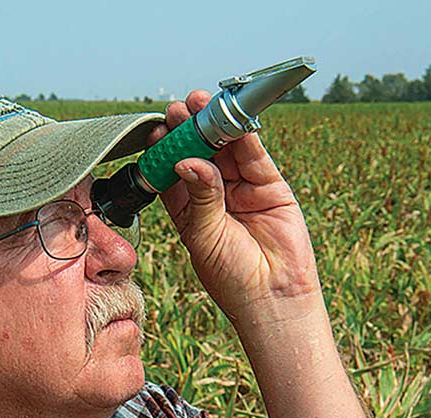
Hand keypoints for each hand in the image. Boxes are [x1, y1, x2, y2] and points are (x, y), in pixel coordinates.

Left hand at [153, 91, 320, 322]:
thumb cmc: (232, 277)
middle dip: (190, 129)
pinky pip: (255, 158)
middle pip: (199, 152)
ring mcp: (242, 189)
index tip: (157, 129)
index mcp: (188, 208)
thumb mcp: (204, 235)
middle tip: (180, 109)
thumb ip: (199, 195)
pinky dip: (246, 138)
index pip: (173, 170)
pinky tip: (235, 124)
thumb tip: (187, 160)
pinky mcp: (270, 187)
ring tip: (205, 106)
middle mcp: (214, 194)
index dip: (165, 148)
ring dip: (216, 126)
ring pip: (227, 149)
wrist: (273, 297)